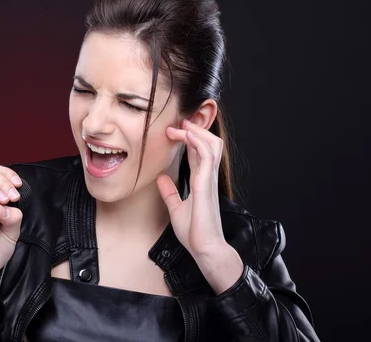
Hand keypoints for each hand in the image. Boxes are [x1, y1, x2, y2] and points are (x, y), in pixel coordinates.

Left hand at [156, 118, 226, 258]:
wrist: (204, 248)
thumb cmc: (194, 232)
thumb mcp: (176, 208)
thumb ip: (170, 193)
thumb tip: (161, 179)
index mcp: (201, 181)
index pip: (198, 152)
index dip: (188, 138)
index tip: (173, 130)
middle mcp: (207, 177)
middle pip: (209, 143)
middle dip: (195, 129)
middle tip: (178, 122)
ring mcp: (209, 179)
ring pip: (211, 145)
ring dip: (196, 132)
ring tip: (181, 125)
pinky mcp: (206, 184)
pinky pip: (206, 156)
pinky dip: (197, 142)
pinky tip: (186, 136)